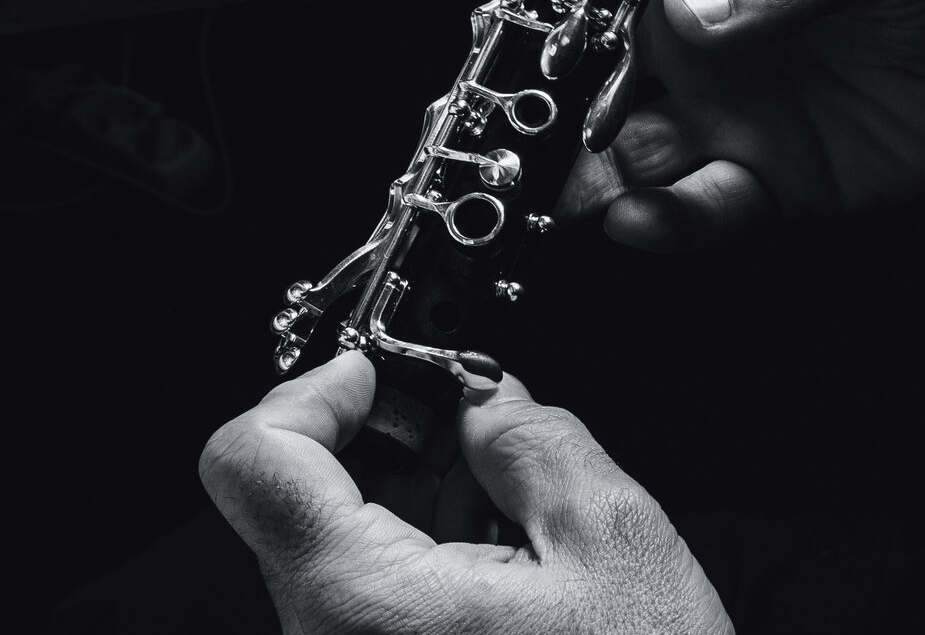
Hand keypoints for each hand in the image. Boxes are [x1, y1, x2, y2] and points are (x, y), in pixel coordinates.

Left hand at [199, 352, 732, 634]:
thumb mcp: (611, 539)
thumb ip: (532, 440)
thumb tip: (480, 397)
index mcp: (364, 609)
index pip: (253, 462)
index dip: (314, 392)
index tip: (378, 375)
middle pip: (298, 493)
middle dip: (389, 441)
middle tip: (473, 432)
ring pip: (336, 539)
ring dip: (416, 494)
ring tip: (508, 512)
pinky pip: (366, 589)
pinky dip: (423, 547)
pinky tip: (500, 559)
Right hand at [401, 0, 924, 248]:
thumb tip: (684, 18)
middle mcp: (695, 31)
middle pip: (576, 57)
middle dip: (518, 89)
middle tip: (473, 123)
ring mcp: (720, 109)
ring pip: (613, 146)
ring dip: (570, 172)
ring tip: (543, 194)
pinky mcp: (758, 179)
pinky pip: (689, 207)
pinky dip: (662, 220)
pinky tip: (648, 220)